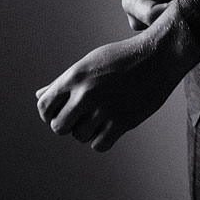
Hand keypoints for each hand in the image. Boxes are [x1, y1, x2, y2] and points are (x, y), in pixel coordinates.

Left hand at [35, 6, 199, 151]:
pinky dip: (101, 139)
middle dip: (67, 124)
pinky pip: (99, 145)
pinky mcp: (123, 121)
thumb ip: (63, 82)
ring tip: (99, 117)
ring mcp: (105, 108)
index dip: (49, 113)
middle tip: (80, 116)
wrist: (160, 55)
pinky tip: (109, 126)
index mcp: (76, 76)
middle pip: (58, 126)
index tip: (61, 111)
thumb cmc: (123, 57)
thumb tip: (39, 95)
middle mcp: (87, 93)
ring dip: (86, 131)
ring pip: (79, 136)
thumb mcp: (89, 63)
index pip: (44, 107)